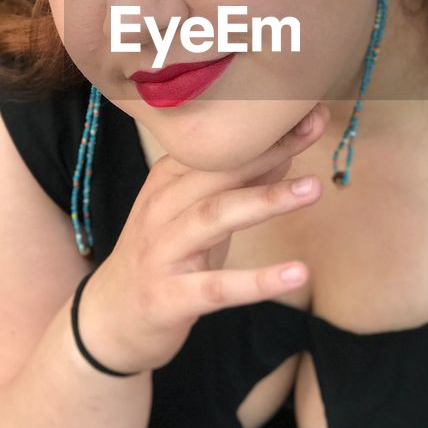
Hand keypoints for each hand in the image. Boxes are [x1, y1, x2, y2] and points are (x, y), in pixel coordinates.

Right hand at [77, 103, 327, 372]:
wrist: (112, 317)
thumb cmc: (165, 256)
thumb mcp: (198, 214)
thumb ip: (239, 183)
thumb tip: (287, 147)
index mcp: (168, 180)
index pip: (219, 147)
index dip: (264, 129)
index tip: (309, 110)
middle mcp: (161, 207)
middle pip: (218, 171)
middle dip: (268, 149)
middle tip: (315, 129)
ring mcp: (162, 251)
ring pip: (214, 216)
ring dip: (266, 200)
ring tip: (313, 188)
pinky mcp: (170, 296)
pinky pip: (217, 287)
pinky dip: (258, 281)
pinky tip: (297, 273)